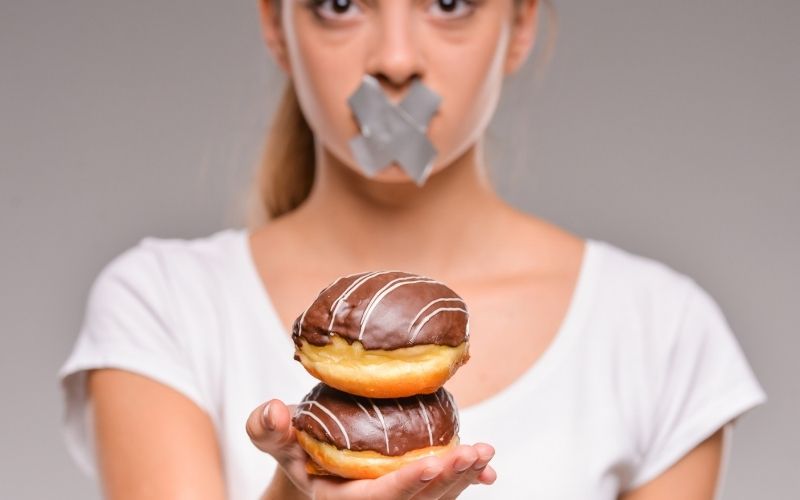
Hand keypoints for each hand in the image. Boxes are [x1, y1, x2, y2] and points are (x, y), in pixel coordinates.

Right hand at [246, 399, 496, 498]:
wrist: (309, 460)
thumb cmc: (293, 448)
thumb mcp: (273, 440)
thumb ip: (267, 430)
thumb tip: (275, 409)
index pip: (378, 497)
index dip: (407, 482)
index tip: (435, 460)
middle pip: (416, 499)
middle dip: (448, 478)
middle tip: (477, 452)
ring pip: (432, 498)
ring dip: (462, 478)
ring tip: (486, 454)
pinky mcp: (407, 491)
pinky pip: (438, 493)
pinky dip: (463, 482)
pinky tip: (486, 472)